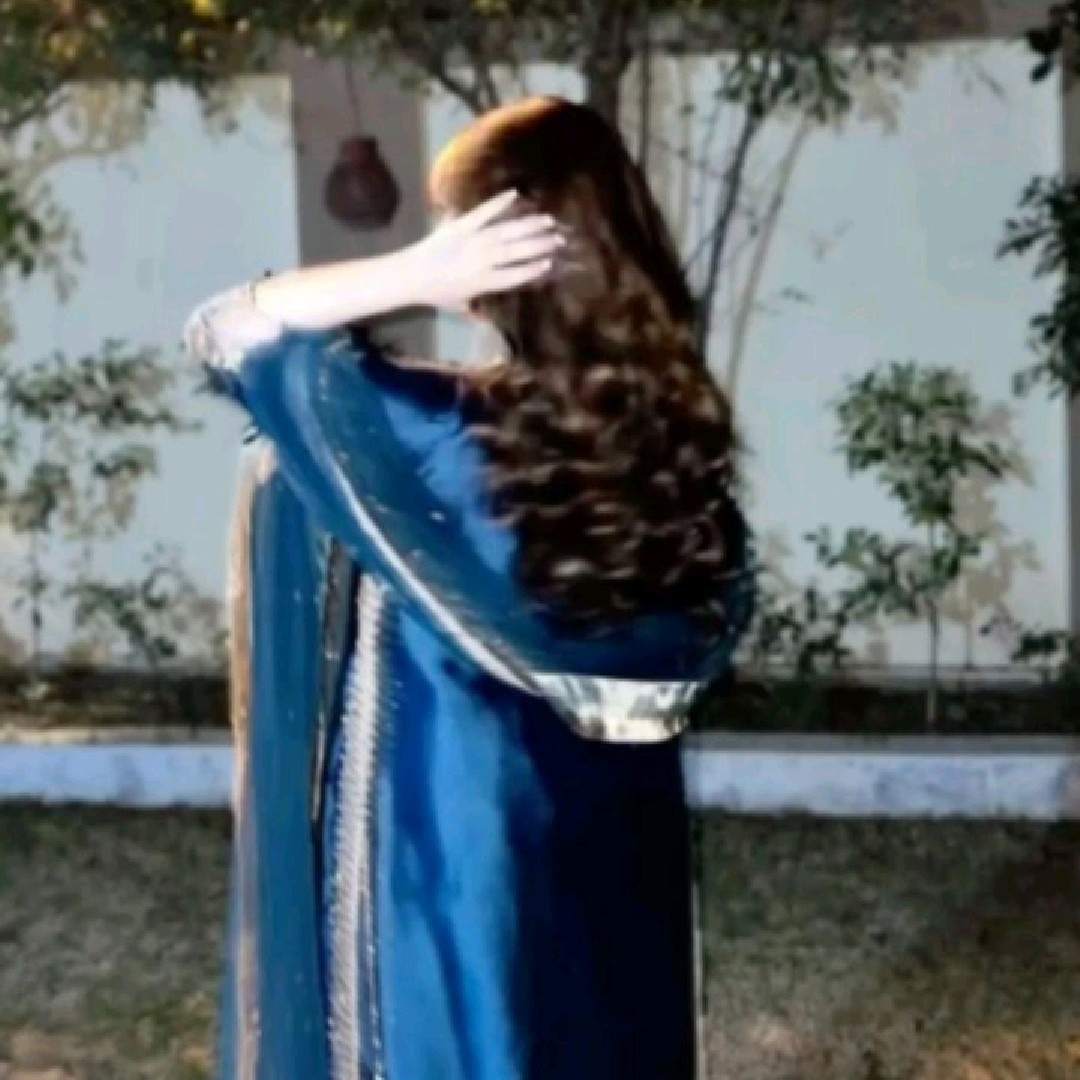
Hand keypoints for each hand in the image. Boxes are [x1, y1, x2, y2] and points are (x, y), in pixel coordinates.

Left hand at [405, 190, 566, 311]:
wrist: (411, 275)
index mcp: (485, 282)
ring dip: (529, 225)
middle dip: (540, 245)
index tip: (549, 263)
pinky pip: (484, 212)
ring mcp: (474, 240)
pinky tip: (515, 195)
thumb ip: (475, 306)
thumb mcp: (459, 304)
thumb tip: (486, 314)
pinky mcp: (462, 225)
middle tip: (559, 239)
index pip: (515, 275)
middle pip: (517, 251)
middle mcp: (484, 260)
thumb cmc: (435, 293)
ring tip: (548, 220)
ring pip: (507, 231)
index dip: (533, 269)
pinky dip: (499, 202)